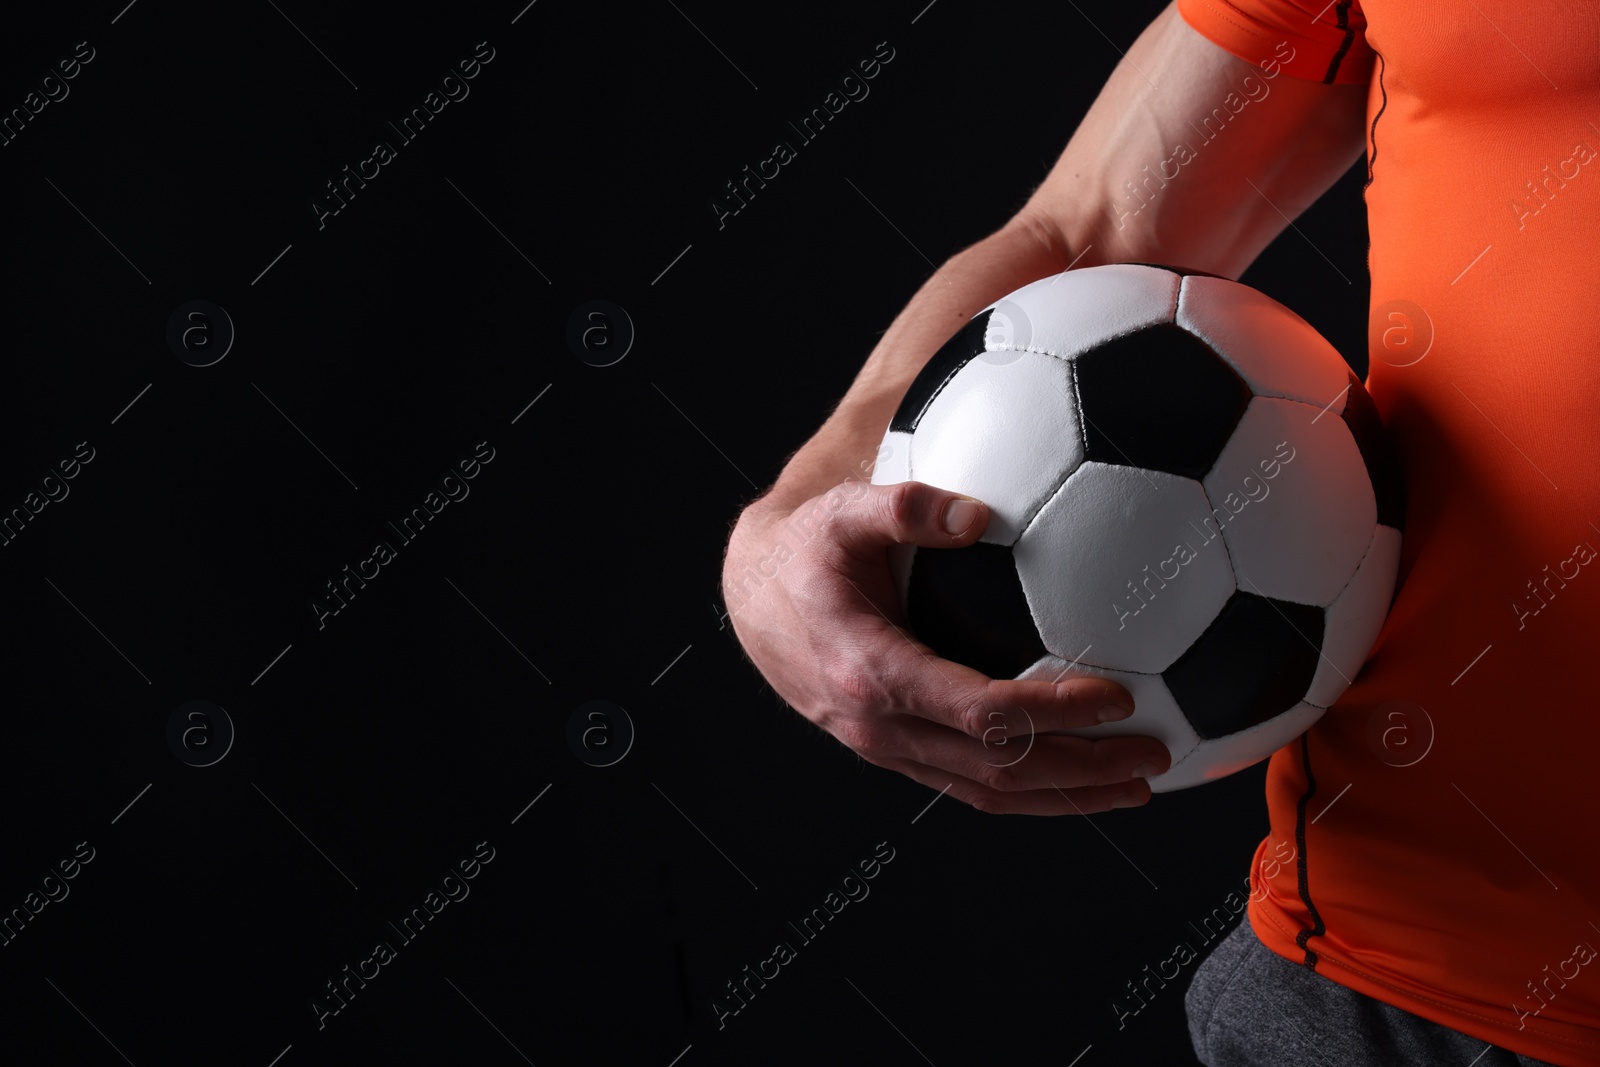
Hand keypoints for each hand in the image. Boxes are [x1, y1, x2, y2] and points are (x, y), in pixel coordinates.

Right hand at [722, 478, 1171, 813]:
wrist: (752, 602)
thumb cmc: (806, 549)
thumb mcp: (841, 512)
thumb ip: (903, 506)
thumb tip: (978, 513)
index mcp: (872, 671)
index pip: (981, 712)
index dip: (1053, 713)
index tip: (1119, 697)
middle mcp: (880, 726)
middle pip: (998, 770)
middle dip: (1082, 770)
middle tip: (1154, 755)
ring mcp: (886, 749)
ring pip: (987, 794)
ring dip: (1066, 796)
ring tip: (1137, 786)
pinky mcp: (894, 752)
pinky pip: (969, 785)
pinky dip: (1030, 792)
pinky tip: (1078, 779)